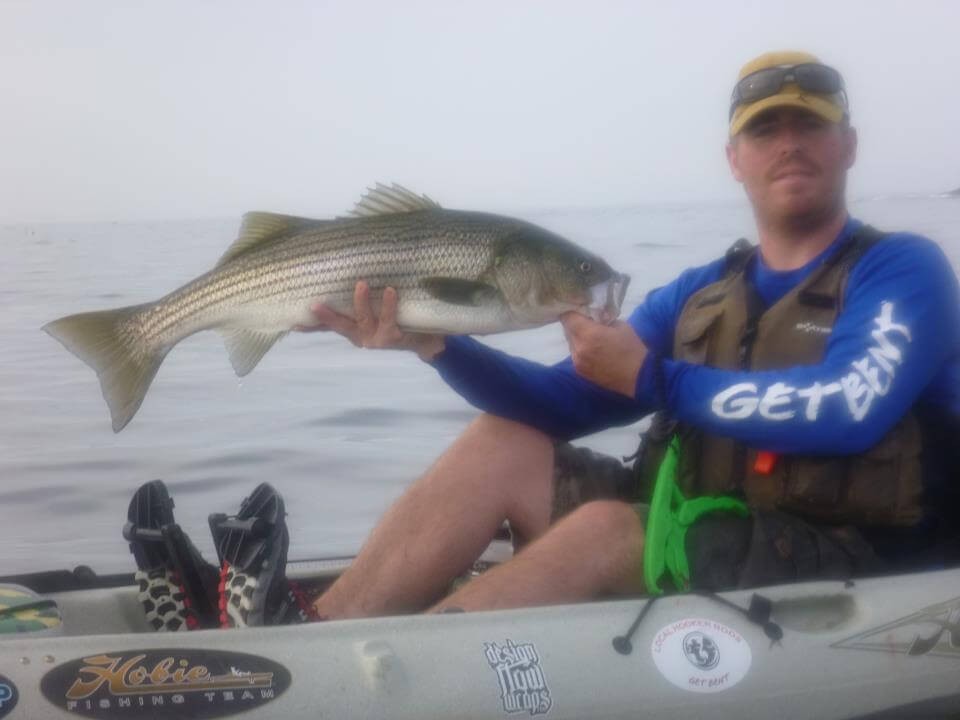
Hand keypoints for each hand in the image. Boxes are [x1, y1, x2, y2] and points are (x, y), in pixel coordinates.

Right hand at [296, 281, 445, 360]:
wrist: (427, 341)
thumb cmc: (397, 320)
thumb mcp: (375, 314)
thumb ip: (360, 304)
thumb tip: (345, 275)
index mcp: (353, 330)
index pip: (328, 327)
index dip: (310, 325)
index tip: (292, 321)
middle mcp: (361, 336)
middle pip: (340, 325)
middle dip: (326, 316)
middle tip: (313, 304)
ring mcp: (376, 338)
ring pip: (364, 319)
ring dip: (361, 302)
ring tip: (361, 284)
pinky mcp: (393, 337)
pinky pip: (389, 318)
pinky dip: (389, 304)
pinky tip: (390, 290)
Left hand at [561, 312, 647, 397]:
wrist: (639, 378)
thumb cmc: (632, 349)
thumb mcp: (620, 325)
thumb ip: (604, 318)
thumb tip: (595, 315)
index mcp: (588, 334)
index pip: (568, 317)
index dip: (572, 311)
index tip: (579, 309)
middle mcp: (578, 348)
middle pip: (567, 329)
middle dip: (575, 324)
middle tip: (587, 321)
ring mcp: (577, 362)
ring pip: (570, 342)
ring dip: (578, 337)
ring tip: (592, 337)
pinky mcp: (580, 371)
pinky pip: (575, 355)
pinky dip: (581, 349)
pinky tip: (594, 350)